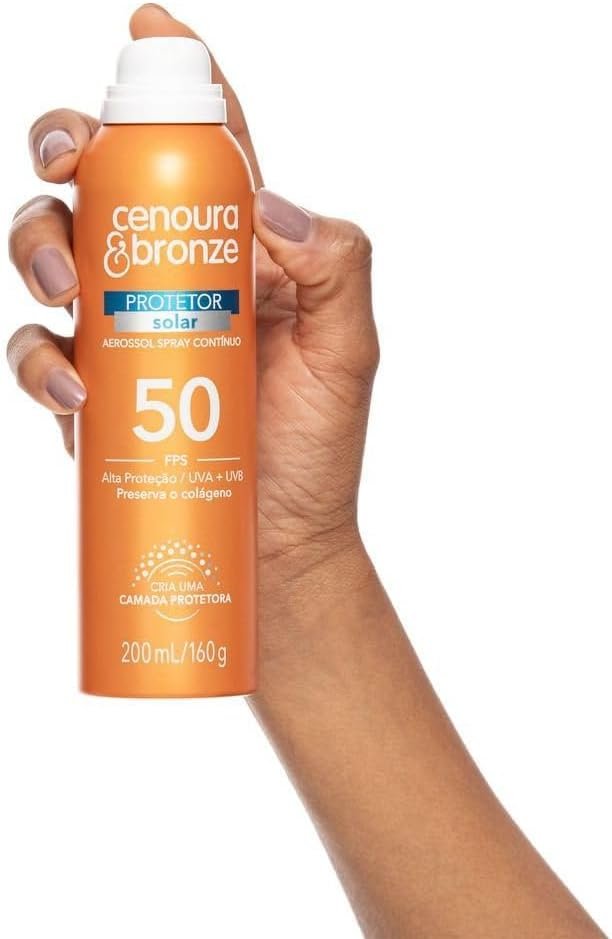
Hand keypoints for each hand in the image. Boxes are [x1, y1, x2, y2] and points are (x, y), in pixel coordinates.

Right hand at [7, 4, 377, 593]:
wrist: (276, 547)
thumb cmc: (318, 450)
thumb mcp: (351, 351)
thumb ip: (338, 263)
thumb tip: (268, 198)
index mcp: (241, 252)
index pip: (205, 146)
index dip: (174, 80)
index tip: (150, 28)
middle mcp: (172, 276)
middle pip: (101, 181)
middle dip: (71, 147)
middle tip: (69, 162)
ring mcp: (125, 331)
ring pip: (50, 250)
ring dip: (34, 244)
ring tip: (64, 287)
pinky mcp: (92, 391)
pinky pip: (38, 353)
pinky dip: (40, 362)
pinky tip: (75, 392)